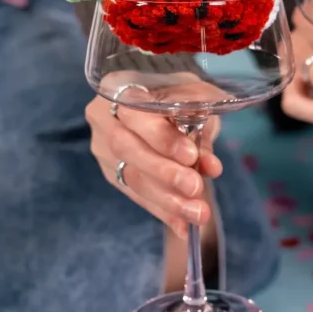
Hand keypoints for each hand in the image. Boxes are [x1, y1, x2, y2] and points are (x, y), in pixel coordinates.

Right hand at [86, 94, 221, 239]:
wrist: (162, 100)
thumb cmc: (181, 93)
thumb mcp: (196, 98)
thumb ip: (202, 128)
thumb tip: (210, 167)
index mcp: (121, 85)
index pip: (135, 113)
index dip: (162, 137)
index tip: (191, 155)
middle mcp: (103, 115)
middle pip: (127, 148)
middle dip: (164, 173)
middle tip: (196, 189)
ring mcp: (102, 146)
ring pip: (130, 176)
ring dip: (166, 200)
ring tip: (197, 214)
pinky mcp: (110, 171)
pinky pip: (134, 194)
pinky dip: (162, 210)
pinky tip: (182, 225)